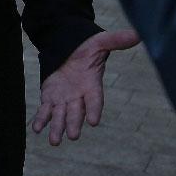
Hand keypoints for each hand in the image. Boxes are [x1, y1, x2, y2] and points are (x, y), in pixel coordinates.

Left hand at [32, 29, 140, 143]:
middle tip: (73, 136)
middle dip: (74, 123)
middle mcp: (78, 96)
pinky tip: (37, 129)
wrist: (69, 51)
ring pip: (60, 116)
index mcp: (92, 85)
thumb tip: (138, 33)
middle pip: (77, 112)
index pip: (94, 100)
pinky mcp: (50, 98)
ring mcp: (64, 99)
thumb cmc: (87, 49)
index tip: (94, 121)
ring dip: (57, 128)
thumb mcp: (100, 42)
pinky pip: (45, 111)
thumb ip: (116, 40)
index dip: (94, 110)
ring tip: (54, 141)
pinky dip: (41, 120)